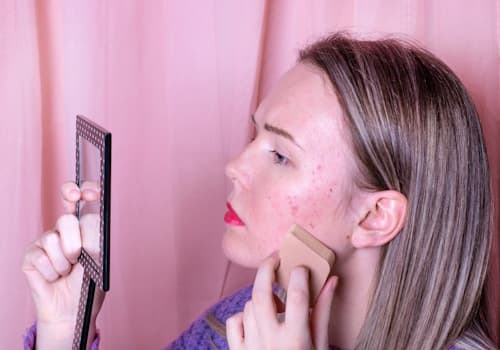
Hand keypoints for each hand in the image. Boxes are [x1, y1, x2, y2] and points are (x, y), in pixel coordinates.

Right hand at [22, 181, 103, 348]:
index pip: (81, 198)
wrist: (73, 310)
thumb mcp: (99, 260)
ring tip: (66, 272)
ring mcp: (45, 241)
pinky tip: (54, 278)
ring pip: (53, 240)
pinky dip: (52, 273)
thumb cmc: (88, 285)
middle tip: (77, 260)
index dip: (84, 190)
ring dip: (64, 263)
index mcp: (83, 226)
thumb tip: (89, 216)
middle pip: (67, 220)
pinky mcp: (30, 256)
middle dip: (75, 244)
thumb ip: (94, 237)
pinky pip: (40, 257)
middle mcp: (63, 230)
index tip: (91, 193)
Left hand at [226, 254, 337, 349]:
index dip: (300, 274)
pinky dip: (244, 315)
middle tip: (274, 257)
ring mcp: (251, 347)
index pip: (297, 295)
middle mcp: (270, 341)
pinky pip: (235, 322)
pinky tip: (257, 321)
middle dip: (267, 268)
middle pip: (262, 292)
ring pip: (249, 306)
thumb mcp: (320, 346)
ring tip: (275, 302)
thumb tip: (331, 281)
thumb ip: (323, 312)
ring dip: (262, 297)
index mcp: (296, 339)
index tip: (301, 267)